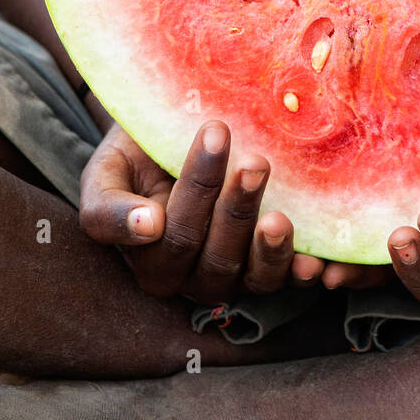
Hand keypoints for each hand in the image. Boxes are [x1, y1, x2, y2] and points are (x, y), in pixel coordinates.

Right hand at [80, 119, 302, 302]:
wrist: (175, 139)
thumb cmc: (137, 155)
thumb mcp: (106, 173)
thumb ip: (109, 207)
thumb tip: (147, 227)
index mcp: (150, 260)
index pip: (174, 235)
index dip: (197, 189)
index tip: (214, 138)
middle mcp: (191, 277)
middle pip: (215, 255)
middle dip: (236, 208)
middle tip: (255, 162)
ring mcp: (235, 277)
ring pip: (253, 277)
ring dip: (270, 248)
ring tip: (281, 217)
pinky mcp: (271, 270)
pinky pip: (286, 281)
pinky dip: (300, 273)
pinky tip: (313, 262)